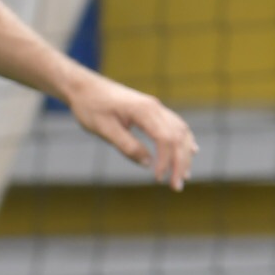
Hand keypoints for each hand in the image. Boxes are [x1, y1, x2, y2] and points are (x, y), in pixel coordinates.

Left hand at [67, 75, 197, 189]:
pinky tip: (191, 151)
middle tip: (176, 187)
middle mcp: (154, 107)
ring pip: (180, 131)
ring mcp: (155, 107)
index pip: (165, 138)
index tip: (158, 179)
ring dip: (184, 154)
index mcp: (143, 110)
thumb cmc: (90, 107)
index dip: (165, 161)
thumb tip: (148, 163)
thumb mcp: (103, 129)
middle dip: (180, 162)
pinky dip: (184, 140)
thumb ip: (126, 145)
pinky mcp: (152, 110)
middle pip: (178, 137)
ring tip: (184, 175)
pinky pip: (176, 125)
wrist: (84, 87)